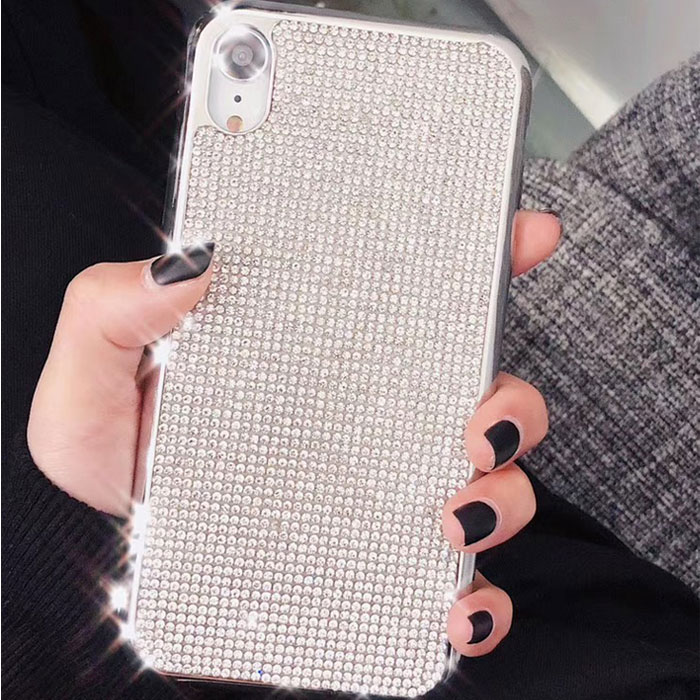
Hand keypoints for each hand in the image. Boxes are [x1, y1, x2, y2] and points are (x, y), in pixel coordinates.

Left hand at [27, 211, 559, 656]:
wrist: (121, 539)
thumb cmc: (112, 445)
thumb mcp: (90, 370)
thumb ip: (114, 308)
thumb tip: (195, 264)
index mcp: (320, 346)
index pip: (413, 292)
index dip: (477, 257)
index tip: (522, 236)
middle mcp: (367, 410)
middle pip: (476, 391)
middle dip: (509, 403)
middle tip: (480, 425)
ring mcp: (378, 485)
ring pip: (486, 481)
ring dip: (504, 495)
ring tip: (458, 514)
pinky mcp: (378, 559)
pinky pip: (452, 581)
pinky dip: (477, 600)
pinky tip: (457, 610)